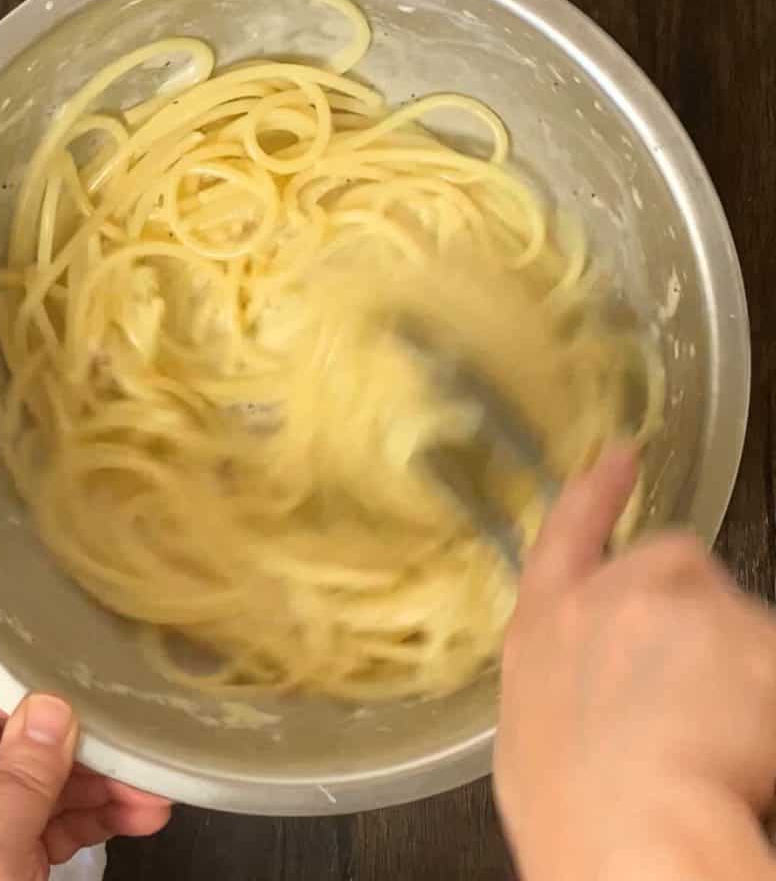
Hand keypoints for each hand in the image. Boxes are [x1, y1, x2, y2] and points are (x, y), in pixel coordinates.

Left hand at [0, 640, 170, 880]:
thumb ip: (19, 780)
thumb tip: (54, 701)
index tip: (45, 660)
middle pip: (8, 717)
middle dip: (70, 722)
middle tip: (124, 727)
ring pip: (48, 762)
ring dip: (104, 772)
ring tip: (152, 785)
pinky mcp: (22, 843)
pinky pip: (66, 807)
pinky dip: (105, 809)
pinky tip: (144, 812)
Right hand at [495, 447, 775, 880]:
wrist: (628, 831)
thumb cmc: (569, 801)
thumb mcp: (534, 724)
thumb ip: (565, 672)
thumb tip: (593, 676)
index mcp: (548, 620)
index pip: (571, 531)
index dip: (597, 491)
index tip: (620, 454)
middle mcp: (612, 595)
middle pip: (675, 565)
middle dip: (696, 606)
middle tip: (704, 679)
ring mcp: (681, 607)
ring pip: (739, 616)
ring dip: (740, 662)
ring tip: (724, 736)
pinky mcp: (752, 633)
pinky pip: (774, 654)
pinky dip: (771, 692)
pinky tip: (752, 744)